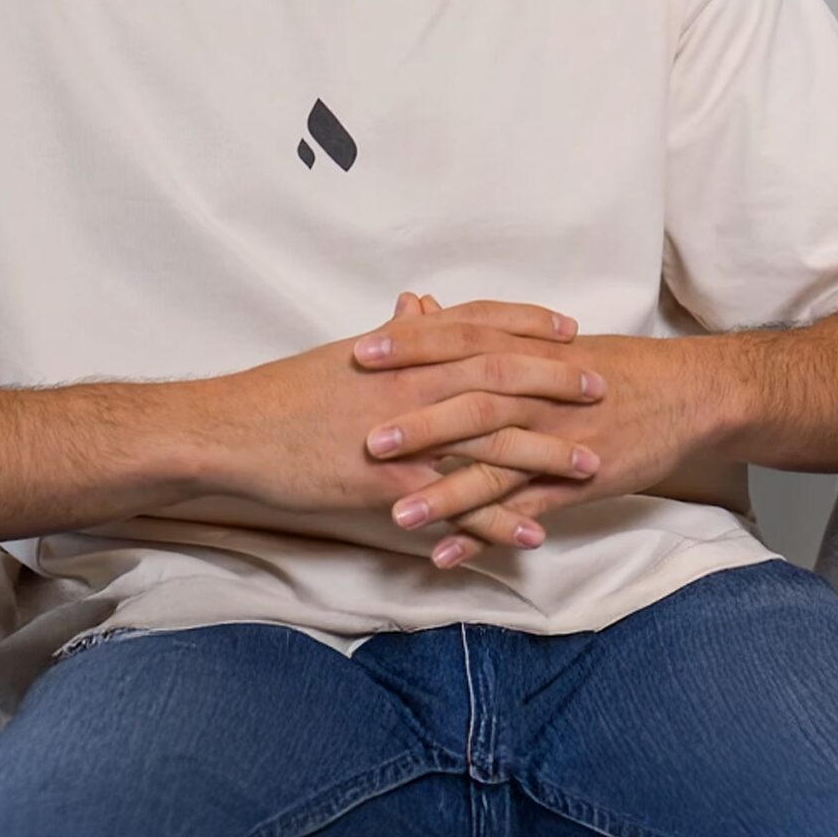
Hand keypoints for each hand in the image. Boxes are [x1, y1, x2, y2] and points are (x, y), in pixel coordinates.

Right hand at [202, 295, 590, 522]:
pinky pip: (457, 502)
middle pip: (500, 375)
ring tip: (590, 463)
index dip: (528, 325)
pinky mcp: (392, 484)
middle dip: (555, 381)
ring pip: (491, 440)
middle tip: (600, 386)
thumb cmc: (288, 393)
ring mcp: (406, 435)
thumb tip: (416, 305)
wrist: (237, 431)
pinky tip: (534, 531)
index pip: (479, 325)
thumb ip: (393, 335)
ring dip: (546, 452)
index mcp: (403, 348)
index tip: (568, 327)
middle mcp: (413, 383)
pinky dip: (499, 517)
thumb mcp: (347, 355)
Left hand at [359, 294, 710, 566]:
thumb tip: (422, 309)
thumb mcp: (546, 341)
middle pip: (472, 405)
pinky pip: (524, 513)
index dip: (412, 348)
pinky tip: (447, 556)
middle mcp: (538, 394)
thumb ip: (478, 331)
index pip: (461, 343)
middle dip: (418, 423)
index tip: (360, 353)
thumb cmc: (609, 365)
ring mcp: (557, 441)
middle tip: (364, 439)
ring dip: (445, 492)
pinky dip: (485, 534)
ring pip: (496, 467)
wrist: (685, 394)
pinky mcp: (575, 482)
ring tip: (396, 512)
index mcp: (526, 352)